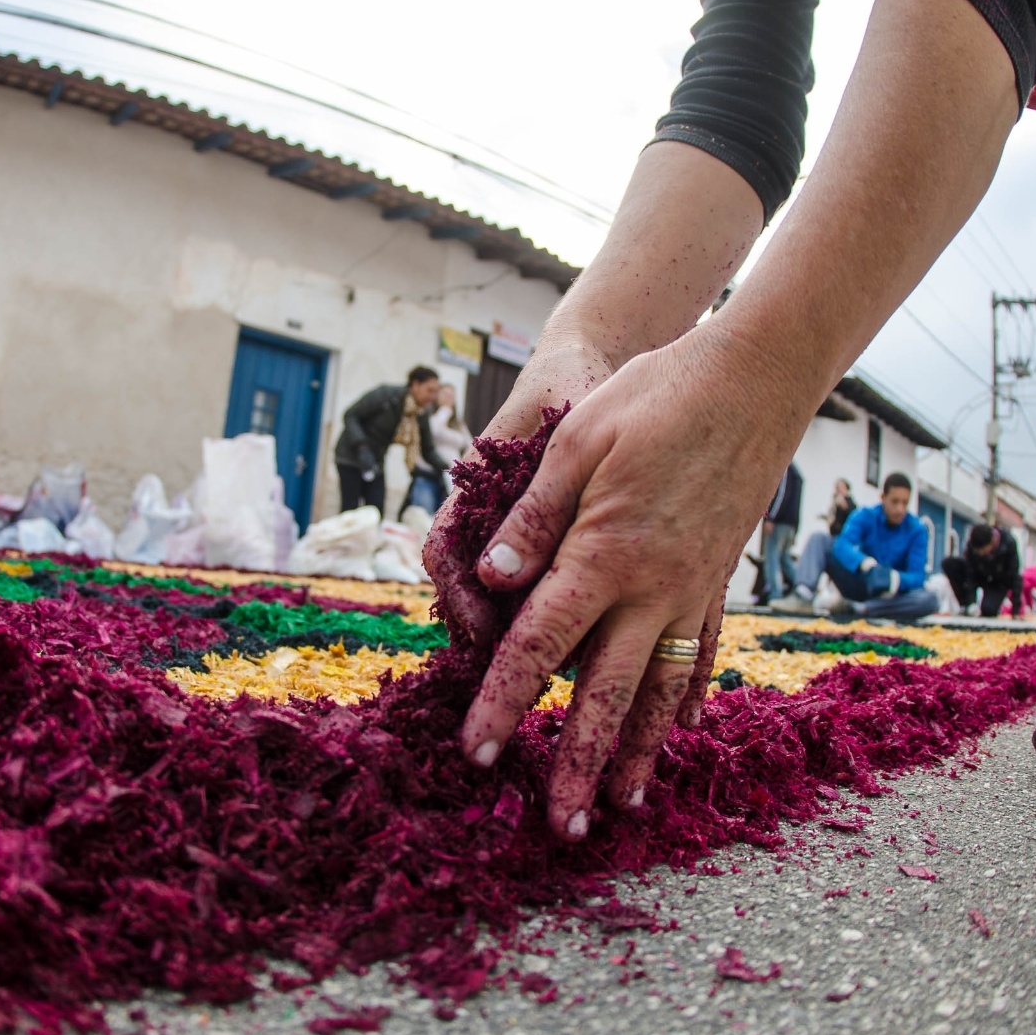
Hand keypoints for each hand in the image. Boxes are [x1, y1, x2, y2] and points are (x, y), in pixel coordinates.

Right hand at [424, 333, 615, 646]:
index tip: (481, 631)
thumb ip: (534, 494)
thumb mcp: (554, 436)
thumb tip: (501, 568)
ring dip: (515, 628)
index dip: (455, 598)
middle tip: (509, 670)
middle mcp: (489, 514)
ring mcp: (517, 524)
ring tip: (546, 666)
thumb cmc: (566, 390)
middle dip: (483, 630)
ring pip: (503, 590)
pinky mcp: (552, 532)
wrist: (592, 364)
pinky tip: (585, 640)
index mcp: (474, 490)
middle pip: (469, 586)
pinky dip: (551, 612)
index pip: (443, 555)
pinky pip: (540, 579)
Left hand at [455, 326, 798, 840]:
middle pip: (606, 695)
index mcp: (602, 556)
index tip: (478, 753)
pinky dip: (689, 696)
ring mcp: (693, 588)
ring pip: (661, 689)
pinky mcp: (720, 576)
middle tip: (562, 828)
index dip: (505, 703)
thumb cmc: (654, 396)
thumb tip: (488, 582)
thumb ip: (531, 519)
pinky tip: (682, 728)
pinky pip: (703, 652)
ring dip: (639, 751)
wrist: (755, 378)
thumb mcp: (574, 444)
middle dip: (579, 764)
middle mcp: (651, 588)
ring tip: (623, 804)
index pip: (538, 647)